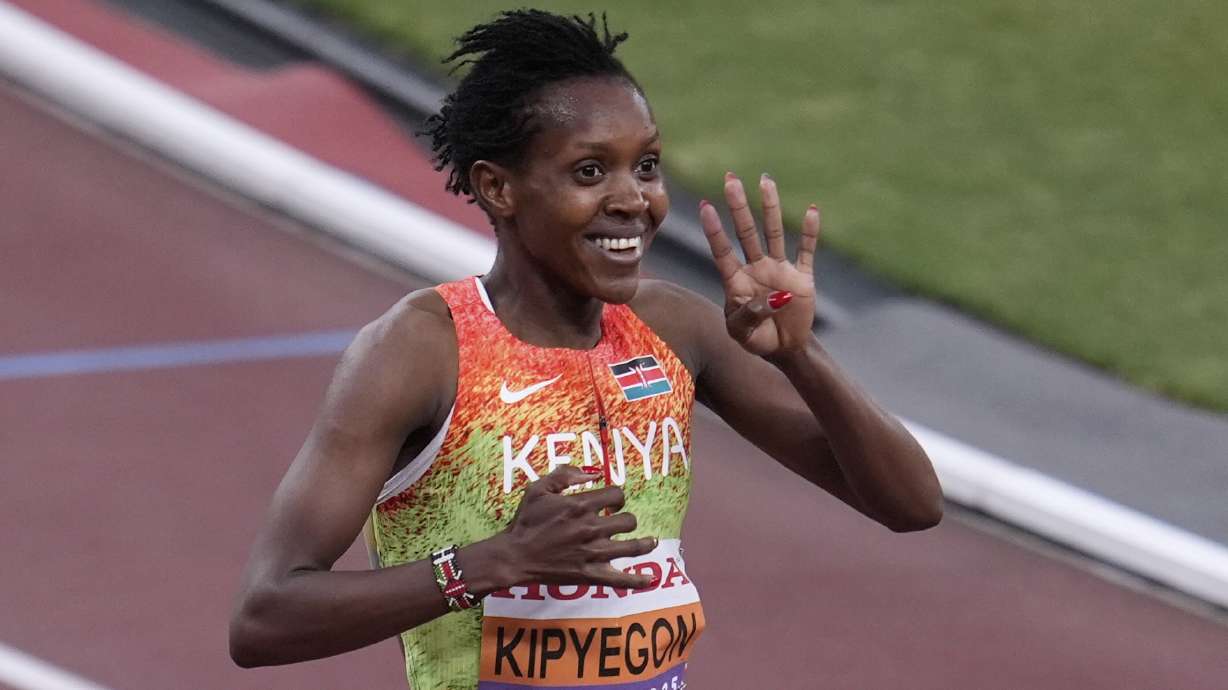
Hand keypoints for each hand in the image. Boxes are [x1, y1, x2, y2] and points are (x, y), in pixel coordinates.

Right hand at [499, 466, 657, 588]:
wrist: (515, 556)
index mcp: (579, 506)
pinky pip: (620, 580)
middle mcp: (590, 528)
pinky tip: (650, 579)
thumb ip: (565, 475)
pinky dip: (637, 581)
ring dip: (644, 543)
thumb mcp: (538, 489)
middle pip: (627, 520)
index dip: (617, 496)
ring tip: (650, 541)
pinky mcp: (590, 574)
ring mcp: (593, 553)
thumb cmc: (525, 522)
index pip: (616, 495)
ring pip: (632, 547)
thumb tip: (591, 474)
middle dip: (625, 517)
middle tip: (618, 520)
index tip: (612, 501)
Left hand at [699, 172, 820, 355]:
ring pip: (774, 233)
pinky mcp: (802, 277)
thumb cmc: (755, 339)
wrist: (783, 349)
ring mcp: (779, 270)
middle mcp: (756, 268)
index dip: (713, 230)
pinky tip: (811, 211)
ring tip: (765, 181)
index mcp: (736, 281)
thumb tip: (775, 297)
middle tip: (730, 179)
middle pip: (746, 232)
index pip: (722, 251)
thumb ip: (751, 315)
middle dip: (738, 206)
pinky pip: (806, 251)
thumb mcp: (741, 333)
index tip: (705, 206)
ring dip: (770, 208)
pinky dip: (810, 233)